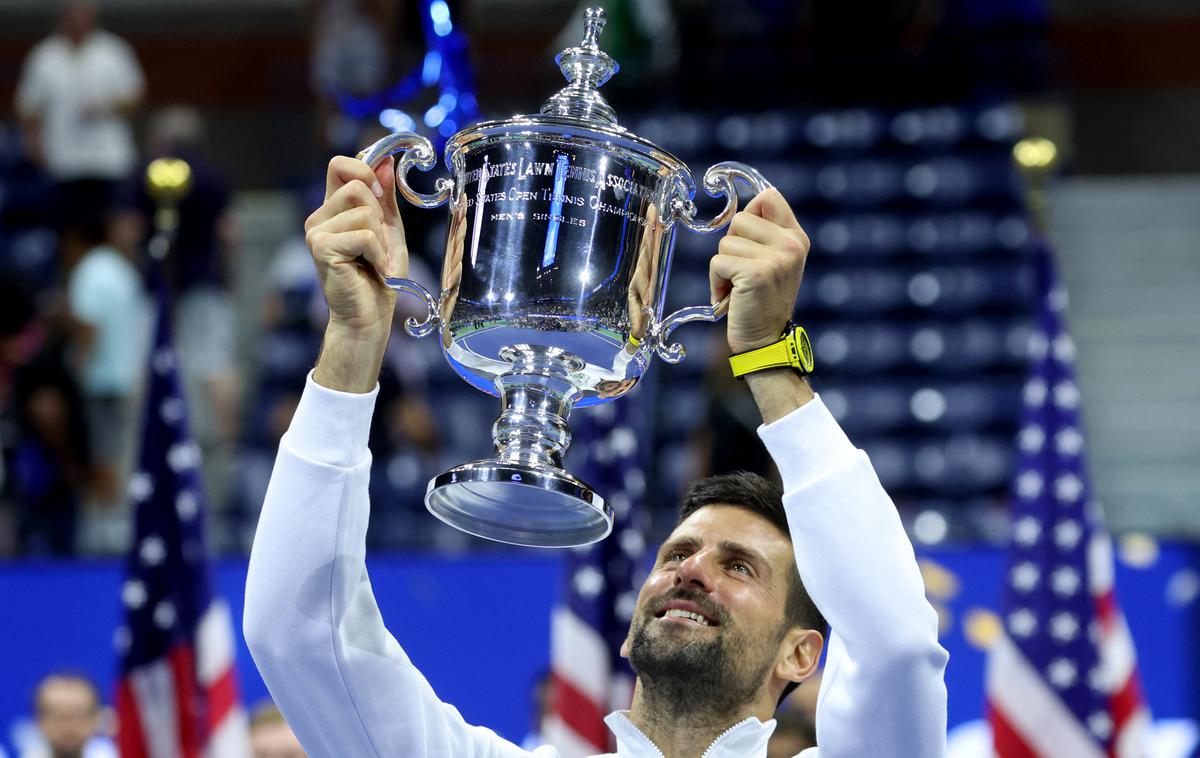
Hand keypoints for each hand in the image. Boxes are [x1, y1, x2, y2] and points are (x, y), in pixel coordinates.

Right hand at [305, 155, 408, 391]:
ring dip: (380, 240)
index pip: (339, 164)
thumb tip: (386, 161)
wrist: (370, 316)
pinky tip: (373, 270)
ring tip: (375, 260)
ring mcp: (316, 232)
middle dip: (380, 216)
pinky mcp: (321, 248)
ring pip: (364, 212)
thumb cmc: (380, 277)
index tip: (380, 196)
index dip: (364, 170)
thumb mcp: (389, 230)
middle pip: (357, 186)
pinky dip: (378, 254)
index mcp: (332, 209)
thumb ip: (385, 197)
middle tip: (378, 246)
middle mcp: (318, 217)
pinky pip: (364, 235)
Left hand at [708, 188, 809, 354]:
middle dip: (731, 246)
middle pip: (739, 220)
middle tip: (742, 272)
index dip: (749, 210)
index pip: (769, 197)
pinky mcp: (757, 273)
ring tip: (737, 288)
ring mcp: (777, 258)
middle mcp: (791, 244)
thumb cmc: (762, 301)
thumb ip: (765, 235)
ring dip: (722, 268)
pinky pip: (717, 263)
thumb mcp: (774, 262)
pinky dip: (716, 282)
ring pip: (725, 243)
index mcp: (796, 237)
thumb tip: (740, 211)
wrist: (766, 341)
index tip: (744, 235)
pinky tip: (731, 297)